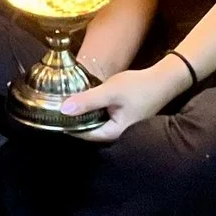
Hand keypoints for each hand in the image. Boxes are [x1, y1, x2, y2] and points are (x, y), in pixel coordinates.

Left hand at [59, 57, 187, 142]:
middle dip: (74, 121)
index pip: (83, 135)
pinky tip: (86, 101)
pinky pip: (102, 119)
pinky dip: (93, 112)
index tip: (52, 115)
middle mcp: (117, 136)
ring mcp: (121, 129)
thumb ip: (87, 101)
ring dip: (83, 116)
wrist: (163, 80)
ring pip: (95, 125)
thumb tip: (63, 110)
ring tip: (67, 104)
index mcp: (113, 134)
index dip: (68, 125)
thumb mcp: (110, 92)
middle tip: (56, 108)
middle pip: (89, 131)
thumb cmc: (138, 87)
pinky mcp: (122, 120)